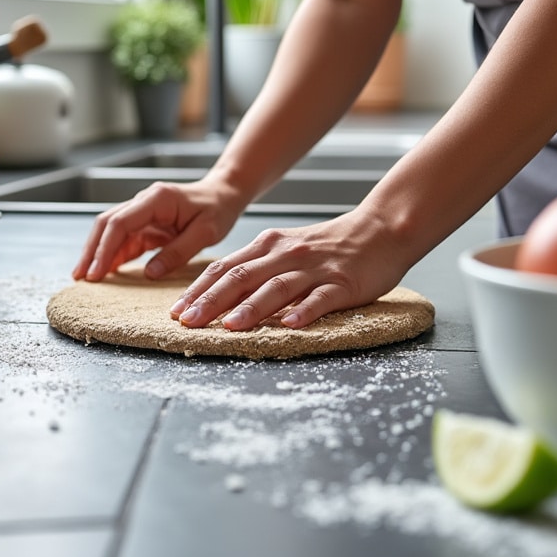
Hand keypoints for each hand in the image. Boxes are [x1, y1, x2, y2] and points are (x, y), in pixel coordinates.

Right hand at [72, 178, 246, 281]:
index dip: (105, 248)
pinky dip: (112, 255)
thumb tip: (149, 274)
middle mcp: (144, 202)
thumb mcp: (205, 233)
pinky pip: (123, 239)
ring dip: (97, 253)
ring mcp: (142, 212)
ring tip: (85, 278)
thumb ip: (177, 252)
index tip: (97, 271)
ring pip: (110, 231)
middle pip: (107, 224)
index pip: (120, 223)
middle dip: (91, 251)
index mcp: (156, 199)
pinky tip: (105, 271)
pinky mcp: (145, 224)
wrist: (223, 195)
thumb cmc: (217, 210)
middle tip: (81, 277)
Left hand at [170, 209, 409, 330]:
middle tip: (188, 322)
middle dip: (211, 301)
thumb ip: (256, 267)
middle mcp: (286, 254)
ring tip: (231, 326)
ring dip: (252, 308)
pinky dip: (304, 312)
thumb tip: (219, 294)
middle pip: (242, 276)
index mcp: (268, 246)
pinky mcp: (342, 283)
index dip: (198, 289)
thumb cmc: (330, 246)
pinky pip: (321, 298)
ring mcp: (314, 269)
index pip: (224, 267)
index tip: (176, 311)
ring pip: (277, 287)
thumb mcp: (286, 248)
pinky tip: (290, 325)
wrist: (380, 230)